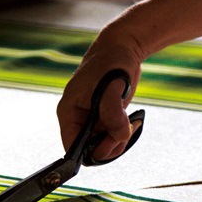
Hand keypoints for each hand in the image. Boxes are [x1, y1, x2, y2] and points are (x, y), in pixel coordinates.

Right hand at [57, 31, 141, 160]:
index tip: (110, 144)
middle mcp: (77, 118)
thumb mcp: (112, 87)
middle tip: (126, 131)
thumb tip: (119, 137)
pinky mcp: (104, 118)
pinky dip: (124, 134)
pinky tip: (133, 121)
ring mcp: (91, 120)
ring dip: (119, 140)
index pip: (71, 146)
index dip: (89, 153)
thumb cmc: (111, 62)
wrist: (122, 48)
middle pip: (89, 150)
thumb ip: (113, 113)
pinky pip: (112, 137)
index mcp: (69, 111)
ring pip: (102, 145)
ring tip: (131, 124)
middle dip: (109, 146)